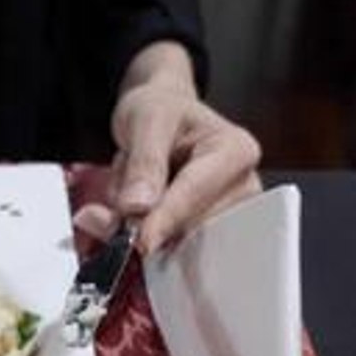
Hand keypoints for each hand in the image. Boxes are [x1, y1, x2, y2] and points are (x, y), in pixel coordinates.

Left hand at [74, 42, 261, 254]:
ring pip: (171, 239)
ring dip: (136, 222)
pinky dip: (136, 231)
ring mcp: (224, 213)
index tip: (141, 241)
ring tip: (130, 182)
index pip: (195, 193)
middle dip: (142, 217)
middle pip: (187, 224)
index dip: (165, 218)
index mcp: (236, 151)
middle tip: (114, 190)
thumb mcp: (146, 120)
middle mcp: (241, 187)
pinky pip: (165, 245)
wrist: (160, 113)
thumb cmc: (160, 110)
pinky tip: (128, 208)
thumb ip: (144, 163)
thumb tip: (138, 208)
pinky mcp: (202, 231)